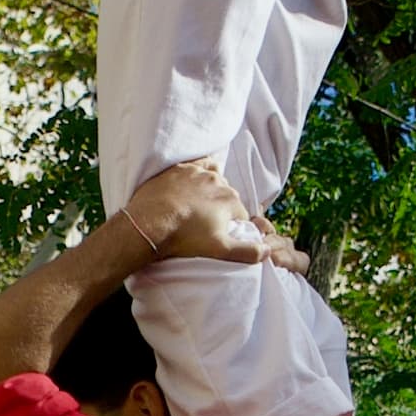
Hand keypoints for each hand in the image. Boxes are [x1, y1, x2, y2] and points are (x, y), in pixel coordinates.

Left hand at [116, 155, 295, 274]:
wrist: (148, 225)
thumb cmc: (184, 238)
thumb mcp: (220, 250)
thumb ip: (247, 251)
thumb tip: (266, 250)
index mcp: (231, 201)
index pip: (241, 214)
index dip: (232, 226)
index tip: (219, 234)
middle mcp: (218, 182)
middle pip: (227, 196)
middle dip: (220, 208)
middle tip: (205, 223)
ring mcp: (198, 173)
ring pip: (213, 179)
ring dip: (210, 189)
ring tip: (198, 205)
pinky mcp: (179, 169)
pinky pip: (197, 164)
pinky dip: (199, 171)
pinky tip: (193, 181)